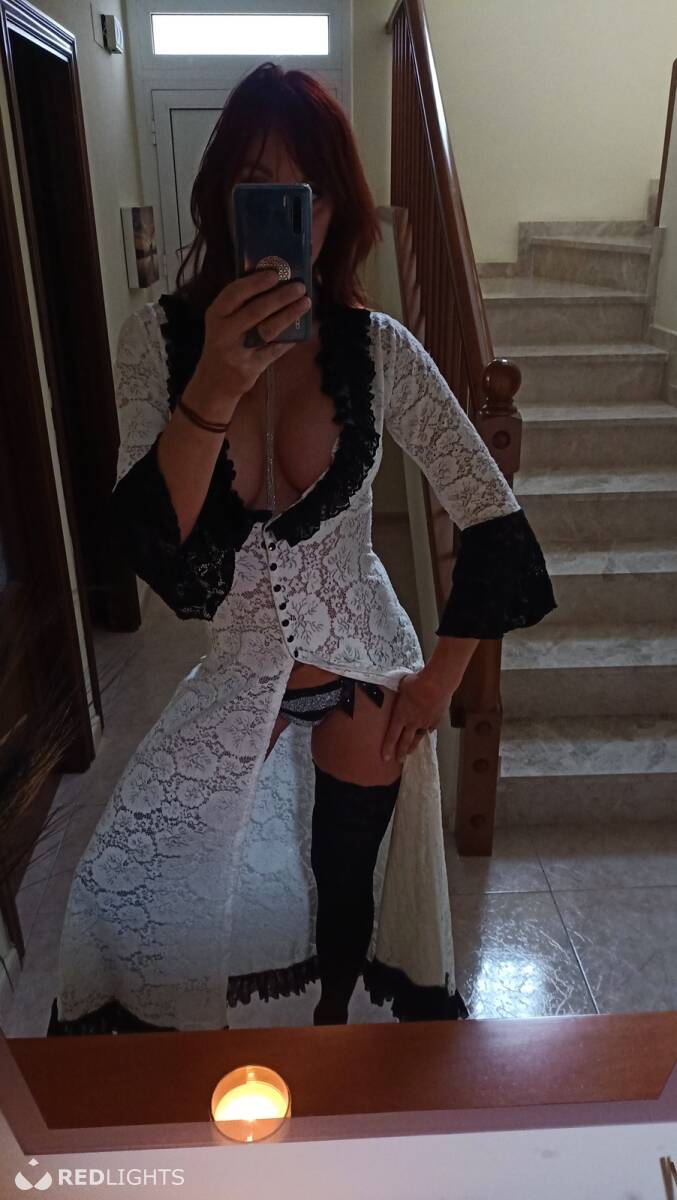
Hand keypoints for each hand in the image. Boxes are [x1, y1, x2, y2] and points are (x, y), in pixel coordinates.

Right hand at [184, 269, 311, 421]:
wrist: (214, 382)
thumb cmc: (223, 343)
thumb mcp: (221, 321)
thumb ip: (239, 304)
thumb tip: (273, 281)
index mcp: (215, 315)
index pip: (234, 293)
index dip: (255, 282)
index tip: (275, 274)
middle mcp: (223, 332)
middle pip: (256, 310)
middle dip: (281, 297)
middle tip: (299, 287)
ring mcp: (237, 352)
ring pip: (268, 330)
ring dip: (289, 315)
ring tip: (305, 303)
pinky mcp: (250, 369)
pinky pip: (274, 351)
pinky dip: (288, 340)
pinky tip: (301, 331)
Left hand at [381, 668, 455, 763]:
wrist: (437, 684)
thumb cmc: (416, 683)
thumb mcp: (402, 685)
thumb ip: (401, 691)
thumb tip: (402, 687)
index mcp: (400, 715)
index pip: (392, 736)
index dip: (388, 748)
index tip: (385, 758)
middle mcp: (413, 722)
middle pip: (405, 741)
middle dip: (401, 752)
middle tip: (398, 760)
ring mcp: (426, 722)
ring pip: (418, 737)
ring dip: (414, 745)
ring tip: (411, 752)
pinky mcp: (437, 719)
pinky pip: (431, 727)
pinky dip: (428, 730)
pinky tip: (428, 732)